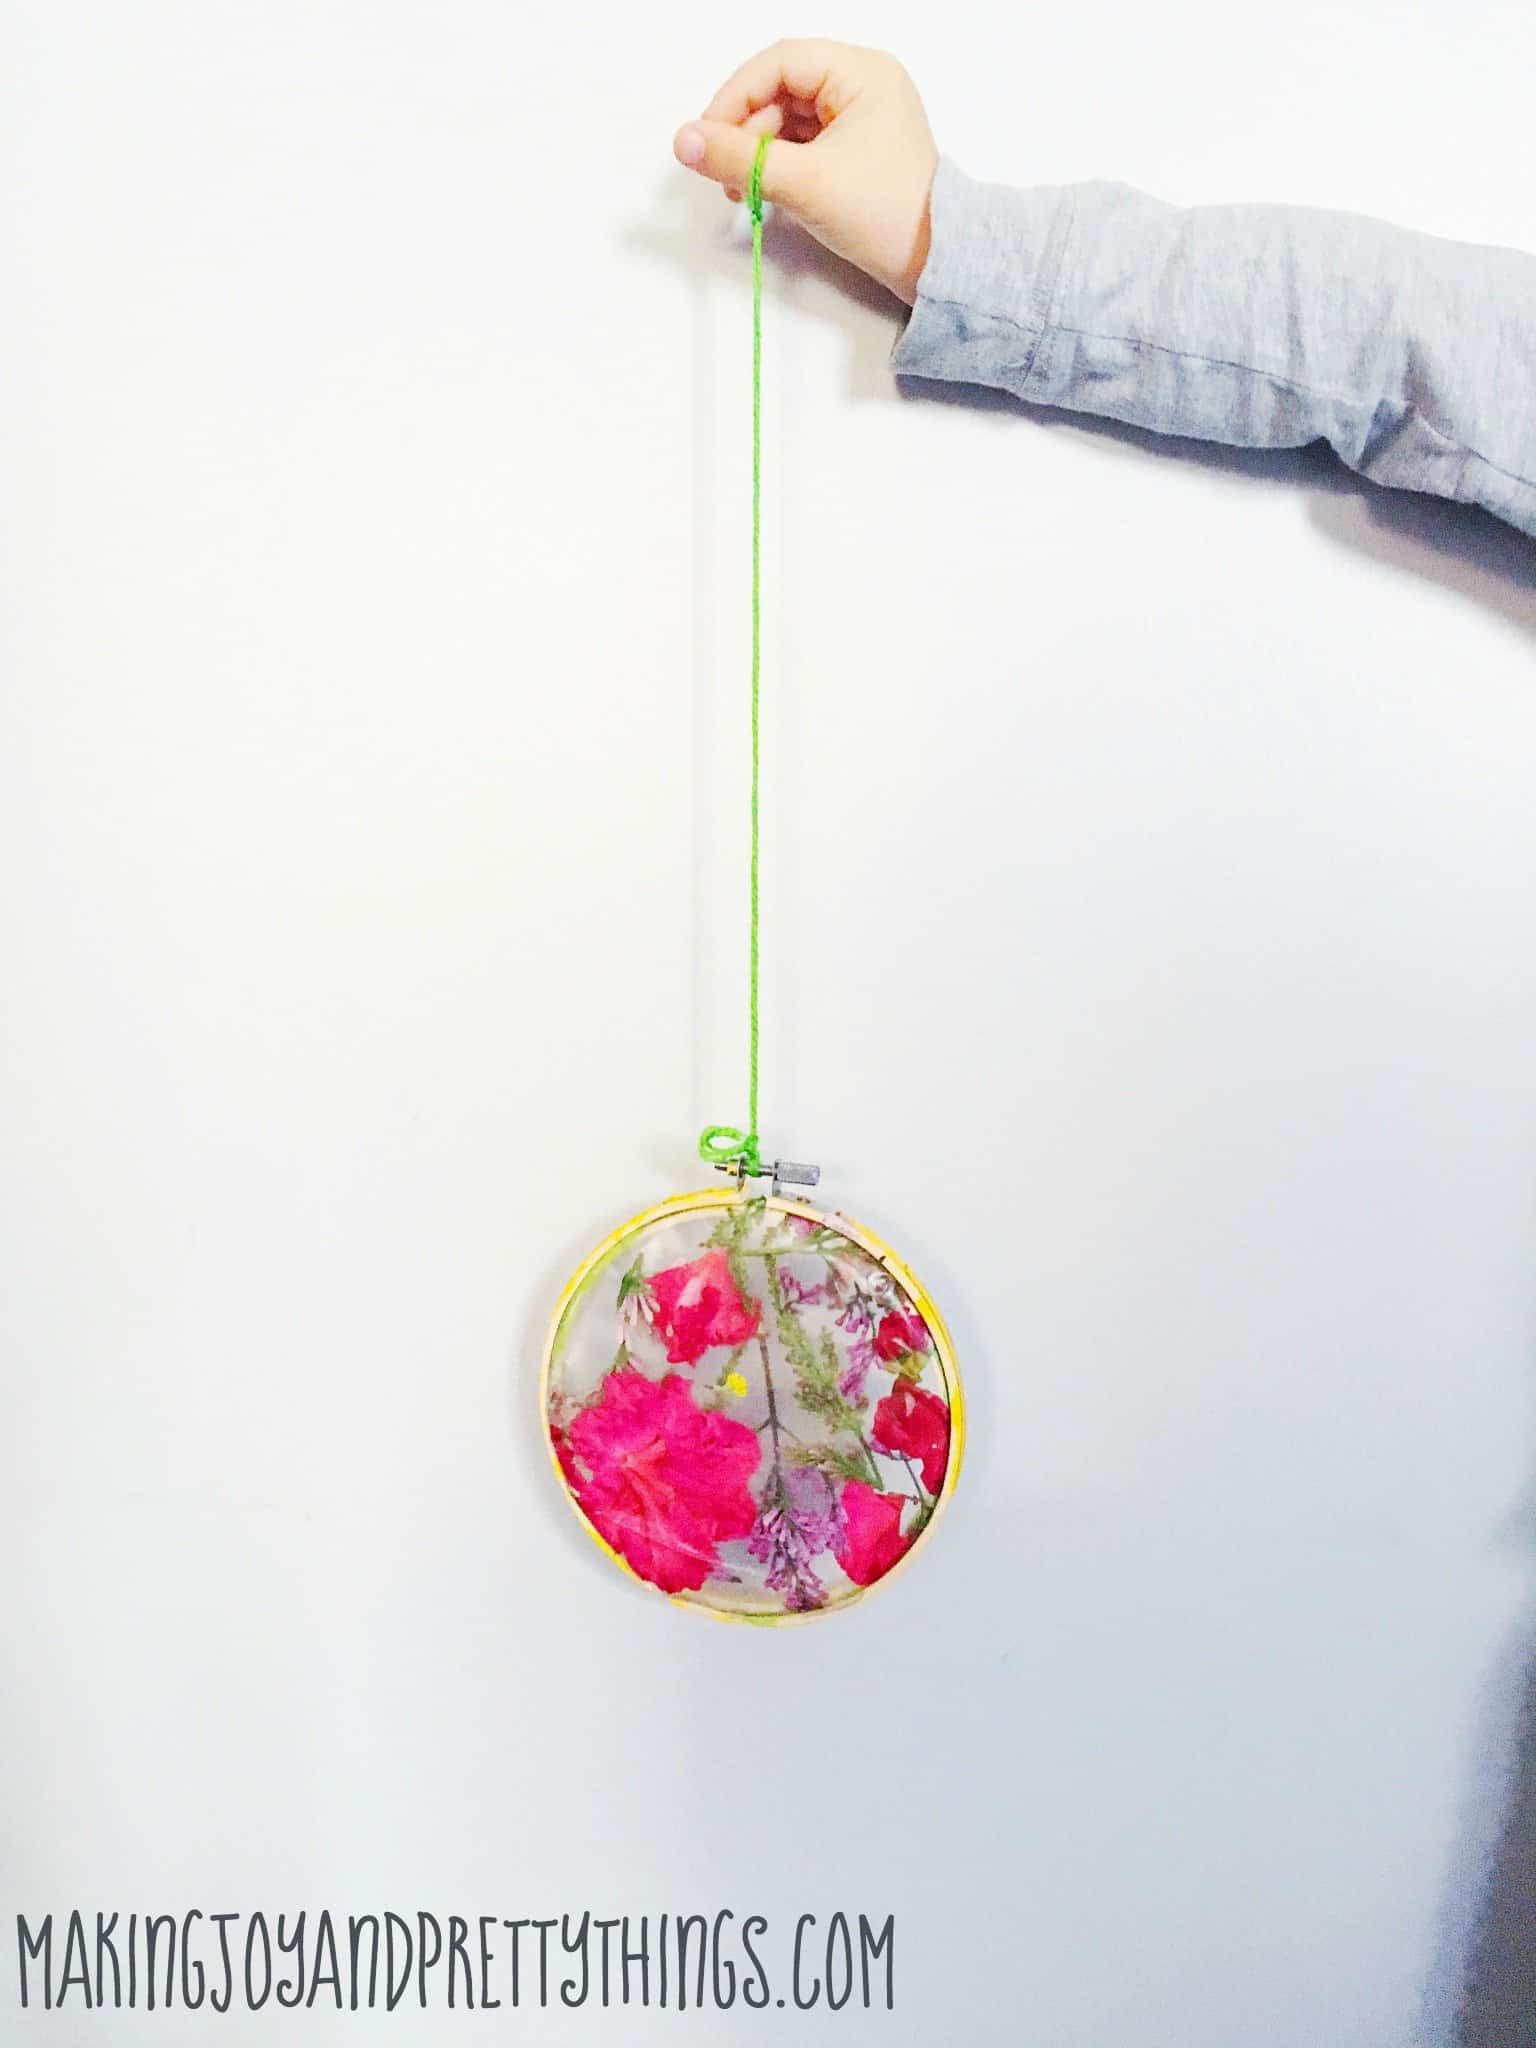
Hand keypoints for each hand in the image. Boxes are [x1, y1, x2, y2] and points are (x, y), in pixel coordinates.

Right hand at [673, 41, 937, 305]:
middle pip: (781, 89)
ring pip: (789, 118)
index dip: (735, 96)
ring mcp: (860, 117)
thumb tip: (682, 141)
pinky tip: (765, 192)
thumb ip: (739, 159)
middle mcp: (863, 84)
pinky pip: (804, 143)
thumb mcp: (803, 183)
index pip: (780, 63)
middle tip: (724, 174)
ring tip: (743, 192)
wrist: (937, 265)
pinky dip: (779, 164)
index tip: (706, 137)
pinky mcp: (856, 149)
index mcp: (861, 72)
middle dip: (746, 131)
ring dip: (758, 151)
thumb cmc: (883, 214)